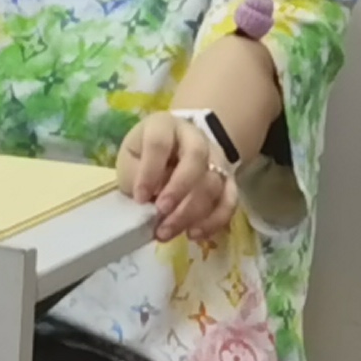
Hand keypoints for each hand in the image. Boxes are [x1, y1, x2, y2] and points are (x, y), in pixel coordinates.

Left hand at [113, 110, 241, 242]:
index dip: (150, 172)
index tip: (140, 198)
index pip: (159, 144)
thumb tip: (148, 201)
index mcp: (164, 125)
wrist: (175, 149)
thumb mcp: (130, 158)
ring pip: (214, 183)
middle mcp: (195, 137)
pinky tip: (195, 234)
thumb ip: (135, 175)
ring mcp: (216, 158)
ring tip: (168, 231)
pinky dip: (214, 220)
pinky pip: (230, 200)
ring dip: (192, 212)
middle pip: (196, 160)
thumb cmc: (145, 155)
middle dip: (178, 190)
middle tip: (161, 213)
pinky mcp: (229, 179)